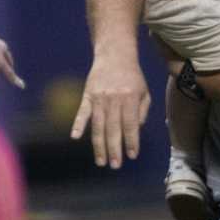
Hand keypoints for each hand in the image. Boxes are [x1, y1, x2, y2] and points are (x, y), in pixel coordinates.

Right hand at [69, 46, 152, 169]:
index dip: (132, 141)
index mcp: (130, 98)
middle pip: (114, 128)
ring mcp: (99, 98)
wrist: (114, 54)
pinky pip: (82, 112)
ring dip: (99, 145)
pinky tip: (75, 137)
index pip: (131, 125)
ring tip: (101, 161)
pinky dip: (78, 124)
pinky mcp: (88, 95)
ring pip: (98, 125)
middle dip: (115, 149)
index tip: (132, 156)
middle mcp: (114, 99)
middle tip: (115, 165)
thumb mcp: (144, 92)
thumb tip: (135, 131)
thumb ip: (142, 112)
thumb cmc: (132, 76)